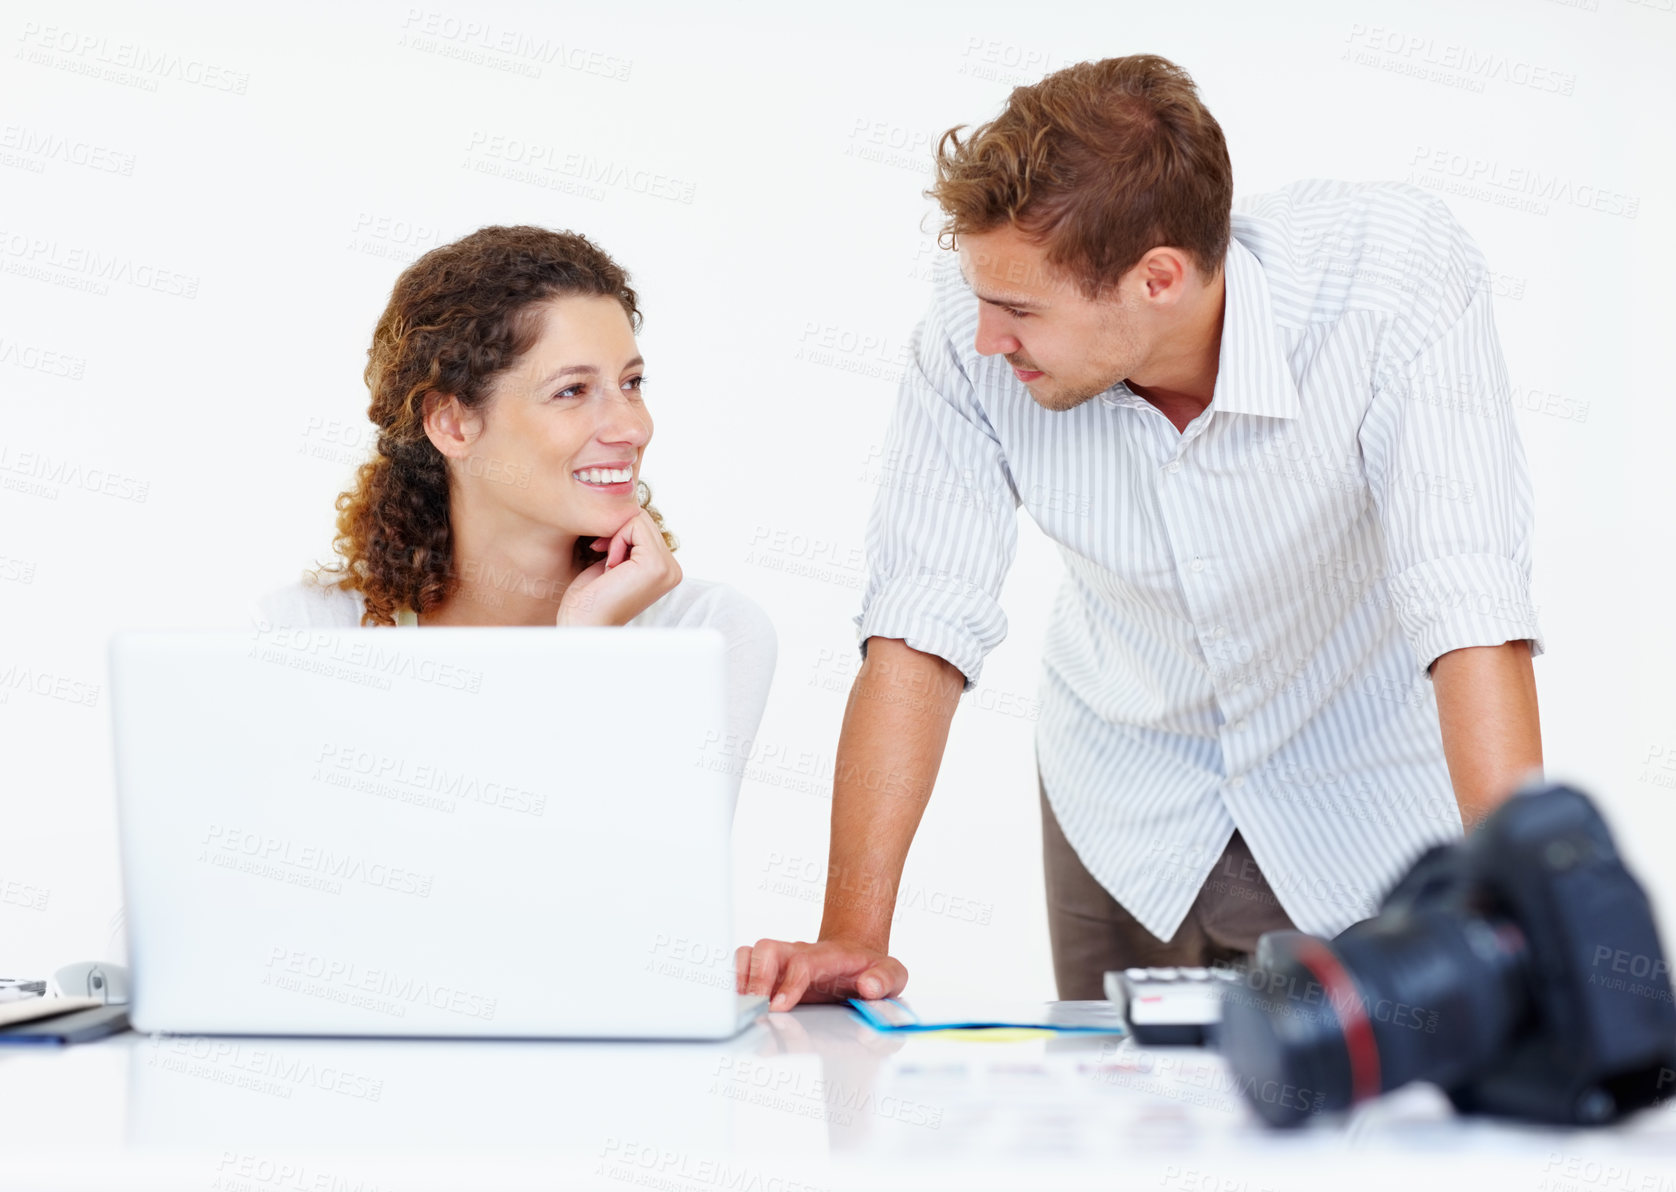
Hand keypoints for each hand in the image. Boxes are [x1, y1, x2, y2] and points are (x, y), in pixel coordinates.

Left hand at [556, 507, 681, 626]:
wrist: (582, 625)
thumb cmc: (589, 599)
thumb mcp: (613, 561)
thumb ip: (627, 539)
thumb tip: (624, 507)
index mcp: (667, 570)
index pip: (644, 526)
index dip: (618, 533)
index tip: (603, 556)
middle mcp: (673, 570)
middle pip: (643, 519)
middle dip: (616, 533)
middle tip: (604, 560)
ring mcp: (668, 568)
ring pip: (638, 519)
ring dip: (615, 537)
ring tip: (608, 566)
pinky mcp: (656, 565)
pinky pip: (634, 526)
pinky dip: (615, 540)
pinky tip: (610, 566)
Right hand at [735, 938, 908, 1010]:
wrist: (857, 956)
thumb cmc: (871, 969)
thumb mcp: (892, 974)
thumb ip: (886, 979)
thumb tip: (870, 987)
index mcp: (827, 956)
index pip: (802, 962)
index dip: (789, 983)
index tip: (779, 1007)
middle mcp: (798, 954)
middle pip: (767, 949)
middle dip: (757, 978)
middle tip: (756, 1009)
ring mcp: (781, 961)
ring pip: (749, 953)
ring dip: (740, 979)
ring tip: (740, 1008)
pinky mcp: (768, 972)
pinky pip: (741, 966)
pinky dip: (733, 983)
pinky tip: (736, 1006)